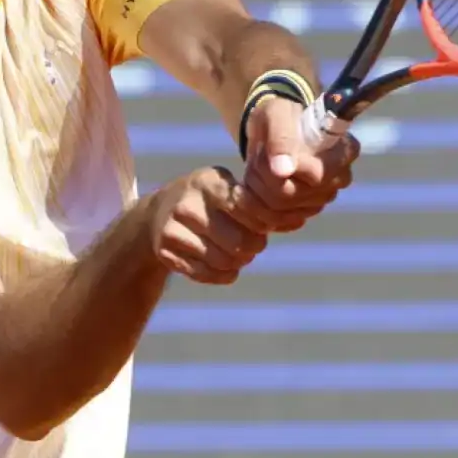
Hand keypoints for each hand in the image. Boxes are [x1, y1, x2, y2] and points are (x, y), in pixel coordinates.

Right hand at [148, 166, 267, 284]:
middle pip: (238, 240)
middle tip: (256, 245)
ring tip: (241, 255)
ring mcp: (173, 229)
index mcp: (207, 182)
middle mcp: (187, 205)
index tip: (265, 225)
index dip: (264, 223)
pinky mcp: (166, 252)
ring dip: (239, 262)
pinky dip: (223, 275)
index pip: (248, 208)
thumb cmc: (207, 199)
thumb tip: (299, 220)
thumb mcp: (225, 187)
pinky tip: (227, 267)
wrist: (159, 212)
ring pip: (222, 261)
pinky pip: (205, 275)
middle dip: (254, 247)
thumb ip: (256, 201)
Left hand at [237, 96, 359, 233]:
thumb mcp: (276, 116)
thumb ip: (280, 139)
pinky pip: (274, 223)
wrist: (272, 130)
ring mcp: (322, 200)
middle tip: (255, 158)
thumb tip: (283, 171)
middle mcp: (339, 179)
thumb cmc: (278, 117)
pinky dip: (254, 207)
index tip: (264, 151)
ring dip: (255, 190)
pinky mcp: (304, 214)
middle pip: (289, 195)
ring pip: (277, 211)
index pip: (314, 176)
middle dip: (261, 176)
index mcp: (344, 151)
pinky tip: (251, 187)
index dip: (282, 168)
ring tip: (253, 168)